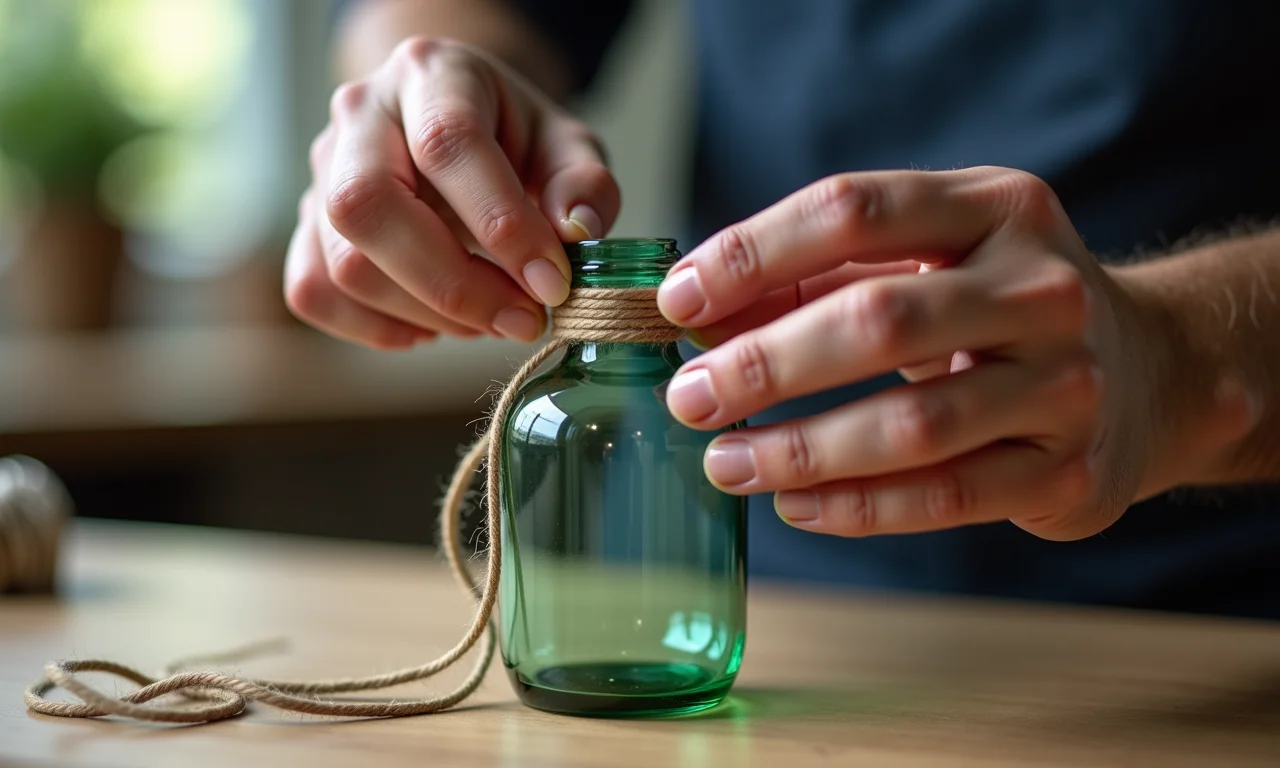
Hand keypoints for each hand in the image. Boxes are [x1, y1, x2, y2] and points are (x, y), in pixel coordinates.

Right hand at [285, 37, 619, 347]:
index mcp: (432, 73)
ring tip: (490, 319)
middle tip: (521, 320)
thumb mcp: (568, 148)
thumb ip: (585, 184)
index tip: (551, 284)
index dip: (501, 224)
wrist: (460, 132)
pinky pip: (315, 291)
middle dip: (453, 283)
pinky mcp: (308, 224)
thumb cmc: (516, 142)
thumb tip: (575, 230)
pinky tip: (433, 326)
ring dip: (428, 314)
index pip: (448, 143)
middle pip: (367, 204)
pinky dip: (377, 328)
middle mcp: (361, 113)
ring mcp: (323, 170)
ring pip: (345, 262)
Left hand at [657, 167, 1162, 540]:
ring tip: (726, 462)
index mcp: (995, 208)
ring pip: (912, 424)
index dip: (752, 253)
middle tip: (691, 397)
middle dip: (766, 363)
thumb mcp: (926, 263)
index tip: (678, 300)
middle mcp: (1041, 287)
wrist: (1150, 372)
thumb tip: (701, 320)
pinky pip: (945, 498)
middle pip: (879, 317)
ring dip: (801, 449)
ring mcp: (1066, 382)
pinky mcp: (1068, 471)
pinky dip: (857, 508)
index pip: (854, 209)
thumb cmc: (999, 307)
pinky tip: (794, 507)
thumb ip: (817, 280)